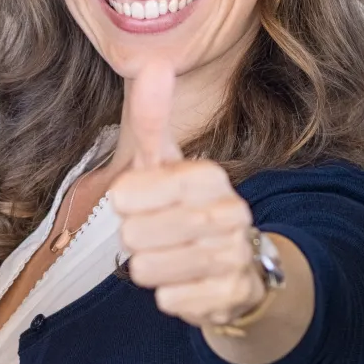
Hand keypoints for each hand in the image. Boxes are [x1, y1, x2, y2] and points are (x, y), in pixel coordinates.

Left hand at [112, 60, 265, 327]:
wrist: (237, 267)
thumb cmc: (185, 207)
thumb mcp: (164, 161)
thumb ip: (152, 116)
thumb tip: (153, 62)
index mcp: (209, 176)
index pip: (129, 194)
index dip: (125, 202)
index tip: (139, 200)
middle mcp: (230, 214)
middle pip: (133, 235)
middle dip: (135, 238)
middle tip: (158, 233)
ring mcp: (234, 257)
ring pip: (147, 270)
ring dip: (149, 267)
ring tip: (171, 256)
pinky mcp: (231, 296)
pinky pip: (169, 300)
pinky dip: (169, 295)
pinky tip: (188, 282)